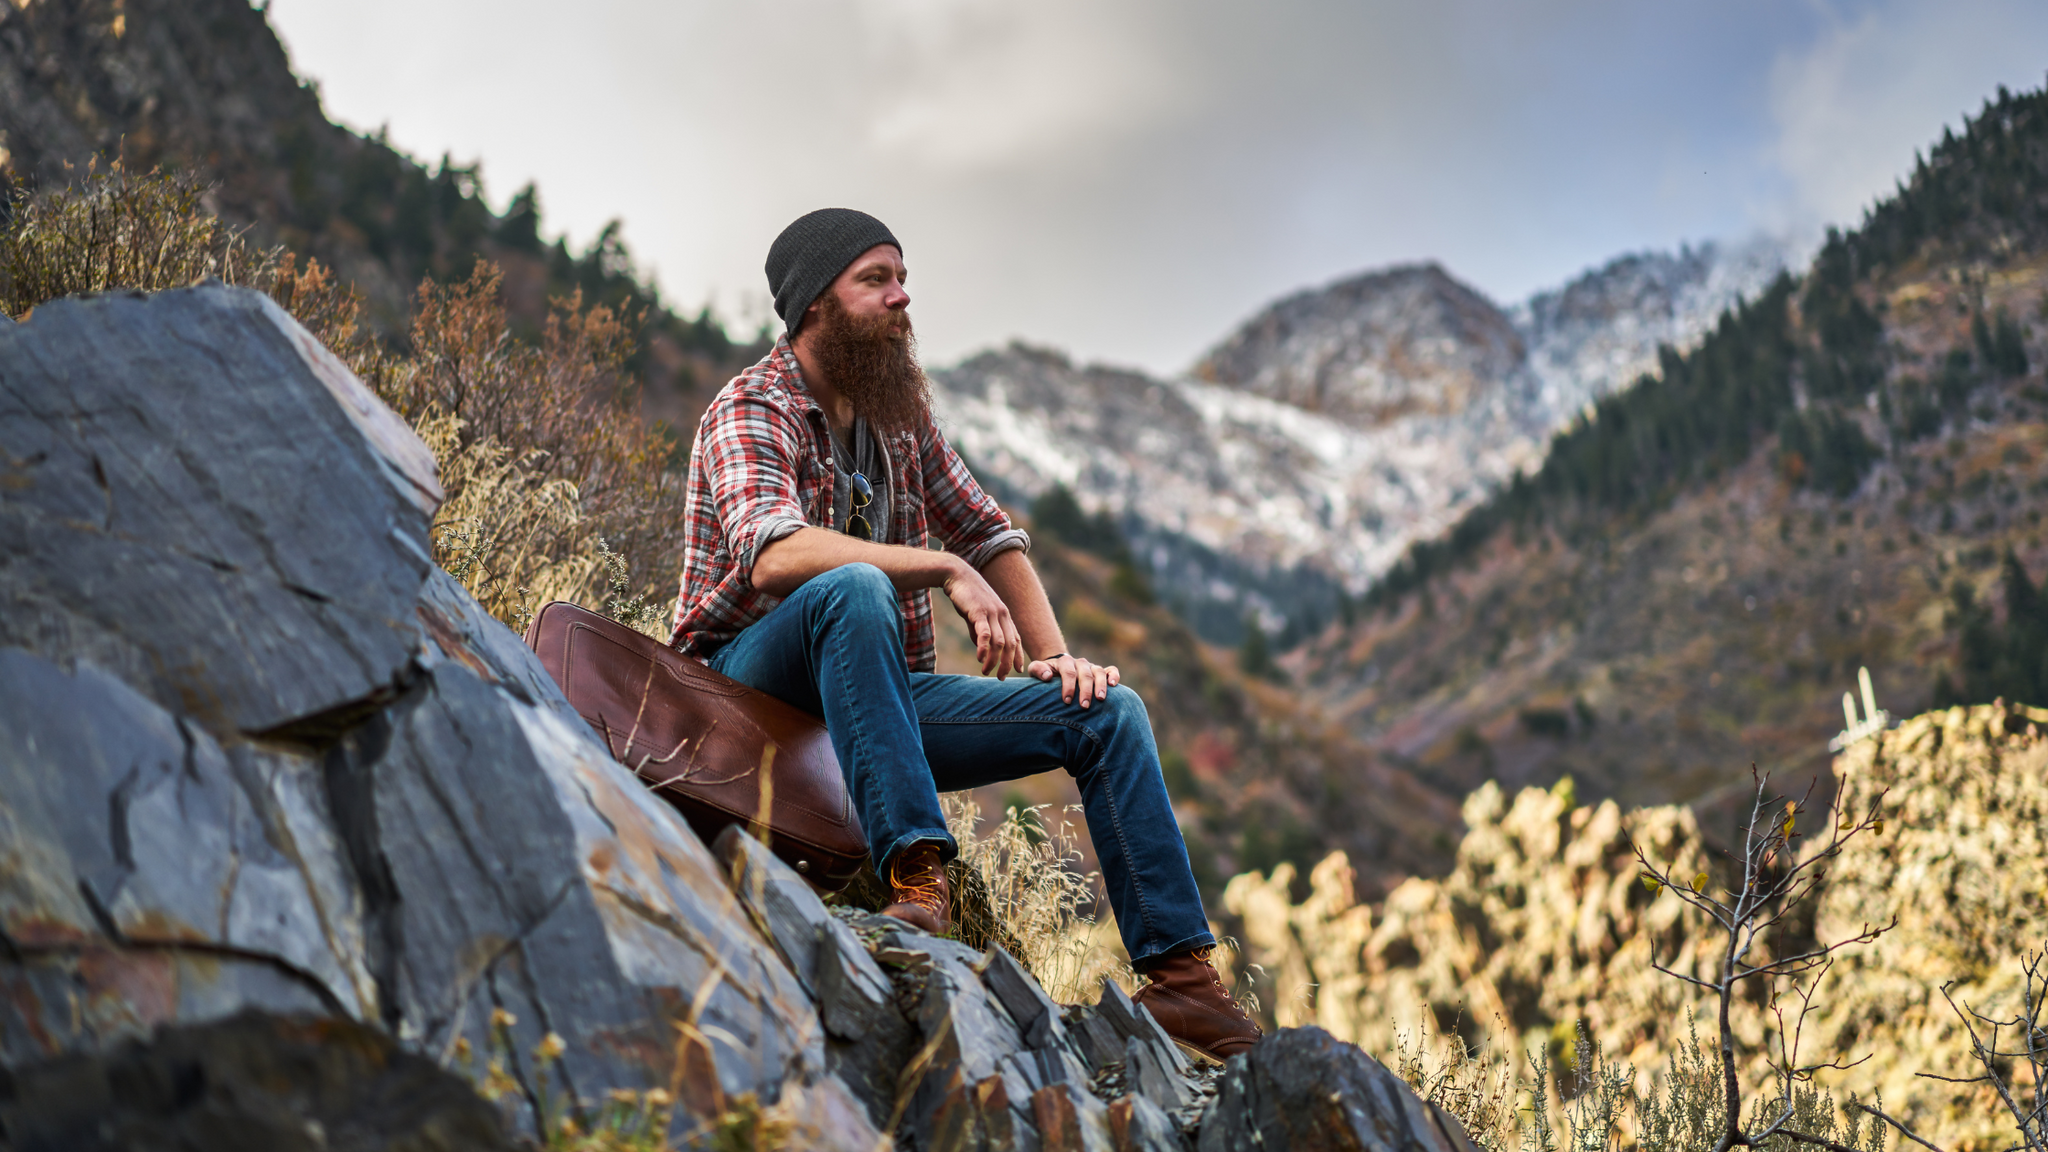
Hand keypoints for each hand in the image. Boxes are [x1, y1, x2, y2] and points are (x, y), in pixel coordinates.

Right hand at [942, 562, 1026, 677]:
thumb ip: (980, 632)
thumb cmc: (966, 596)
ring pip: (1000, 642)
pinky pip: (985, 633)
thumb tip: (982, 650)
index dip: (1018, 656)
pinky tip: (980, 659)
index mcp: (1004, 615)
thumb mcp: (976, 616)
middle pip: (1011, 644)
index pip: (1016, 639)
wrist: (956, 575)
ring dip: (994, 660)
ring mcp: (992, 612)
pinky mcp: (979, 611)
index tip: (1017, 670)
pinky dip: (984, 648)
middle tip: (1000, 677)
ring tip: (986, 672)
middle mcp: (1002, 614)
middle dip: (1007, 663)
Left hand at [1030, 653, 1119, 708]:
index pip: (1068, 672)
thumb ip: (1038, 670)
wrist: (1056, 668)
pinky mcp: (1101, 672)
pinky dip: (1114, 675)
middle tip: (1084, 706)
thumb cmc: (1046, 673)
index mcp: (1065, 662)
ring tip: (1100, 699)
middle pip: (1085, 674)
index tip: (1066, 701)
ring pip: (1099, 672)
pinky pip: (1111, 670)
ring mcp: (1091, 667)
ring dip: (1100, 685)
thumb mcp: (1035, 670)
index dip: (1068, 686)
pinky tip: (1114, 685)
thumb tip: (1047, 676)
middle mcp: (1080, 663)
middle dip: (1085, 690)